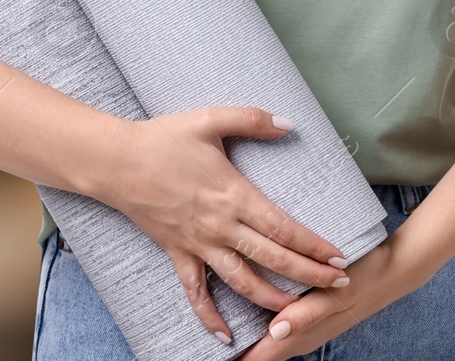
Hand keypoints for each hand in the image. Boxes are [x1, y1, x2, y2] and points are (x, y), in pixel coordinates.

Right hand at [103, 106, 353, 344]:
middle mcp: (221, 227)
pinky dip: (210, 316)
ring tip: (297, 312)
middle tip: (337, 285)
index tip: (339, 257)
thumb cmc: (163, 139)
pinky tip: (225, 335)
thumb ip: (252, 119)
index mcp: (234, 195)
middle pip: (273, 259)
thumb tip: (288, 124)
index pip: (284, 228)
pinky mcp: (177, 253)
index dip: (314, 246)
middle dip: (308, 275)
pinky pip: (196, 292)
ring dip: (272, 300)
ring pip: (242, 282)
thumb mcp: (210, 119)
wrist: (115, 162)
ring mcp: (199, 244)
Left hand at [235, 236, 411, 358]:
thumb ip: (306, 313)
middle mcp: (303, 335)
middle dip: (241, 353)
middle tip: (215, 344)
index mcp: (305, 333)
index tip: (220, 356)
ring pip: (272, 341)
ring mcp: (308, 326)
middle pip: (263, 353)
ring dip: (251, 342)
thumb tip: (276, 331)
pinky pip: (283, 327)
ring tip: (225, 334)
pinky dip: (265, 326)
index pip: (263, 357)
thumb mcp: (337, 294)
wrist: (394, 269)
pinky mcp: (311, 313)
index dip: (241, 360)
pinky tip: (254, 311)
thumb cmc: (364, 278)